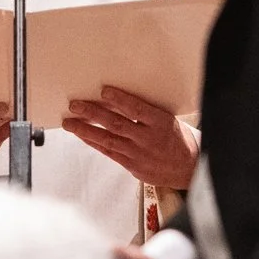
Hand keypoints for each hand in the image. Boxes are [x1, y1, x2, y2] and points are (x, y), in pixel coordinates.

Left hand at [65, 87, 197, 190]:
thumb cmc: (177, 138)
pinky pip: (109, 153)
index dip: (119, 99)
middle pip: (116, 123)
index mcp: (160, 122)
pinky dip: (95, 143)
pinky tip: (83, 135)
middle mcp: (148, 138)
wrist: (189, 168)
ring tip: (70, 122)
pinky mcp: (133, 166)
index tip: (103, 90)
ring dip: (86, 130)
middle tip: (75, 105)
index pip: (136, 109)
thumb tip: (116, 100)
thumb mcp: (168, 119)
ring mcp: (139, 154)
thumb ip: (146, 112)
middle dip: (93, 113)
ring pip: (108, 140)